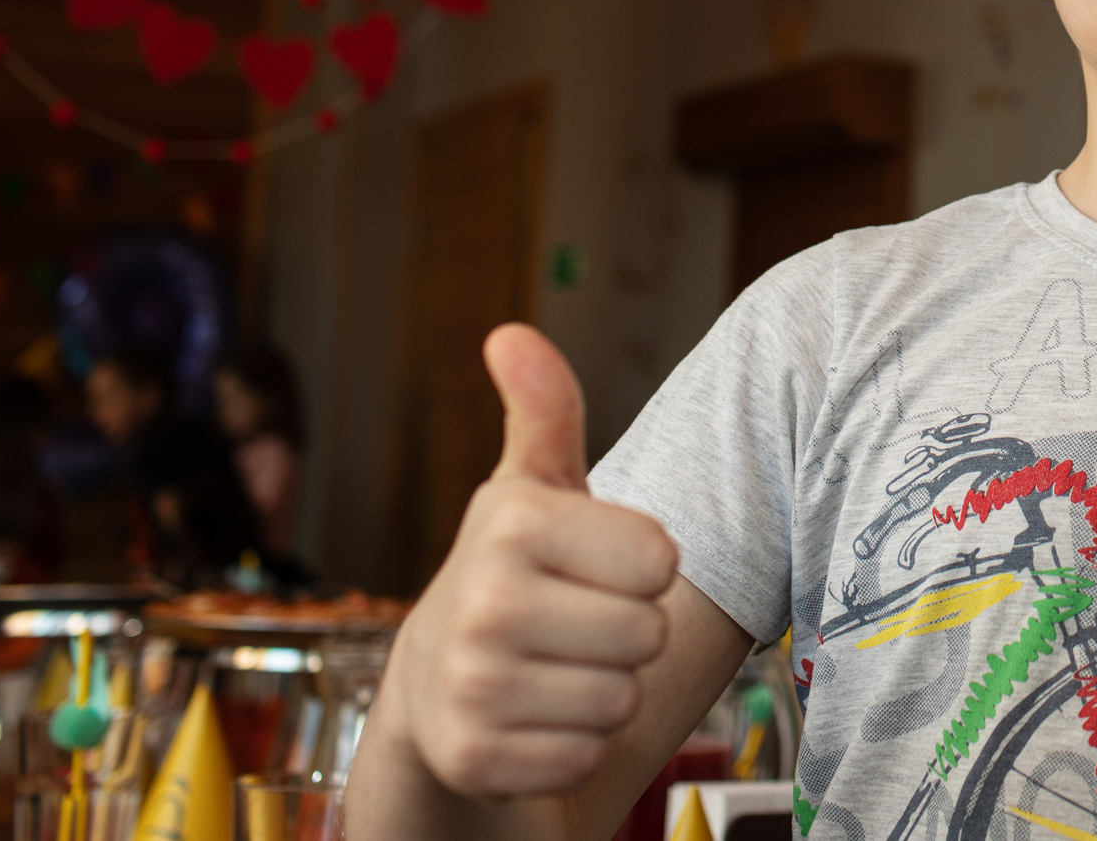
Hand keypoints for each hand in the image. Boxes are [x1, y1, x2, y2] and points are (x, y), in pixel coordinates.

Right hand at [390, 324, 679, 798]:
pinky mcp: (476, 761)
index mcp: (513, 525)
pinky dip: (572, 744)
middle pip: (648, 636)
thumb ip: (544, 409)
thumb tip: (511, 335)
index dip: (640, 567)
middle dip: (626, 633)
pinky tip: (533, 716)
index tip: (594, 565)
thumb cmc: (515, 571)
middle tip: (574, 621)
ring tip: (553, 666)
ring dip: (602, 690)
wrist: (435, 683)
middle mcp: (483, 606)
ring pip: (622, 701)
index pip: (661, 561)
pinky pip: (587, 756)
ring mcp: (473, 689)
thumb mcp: (533, 486)